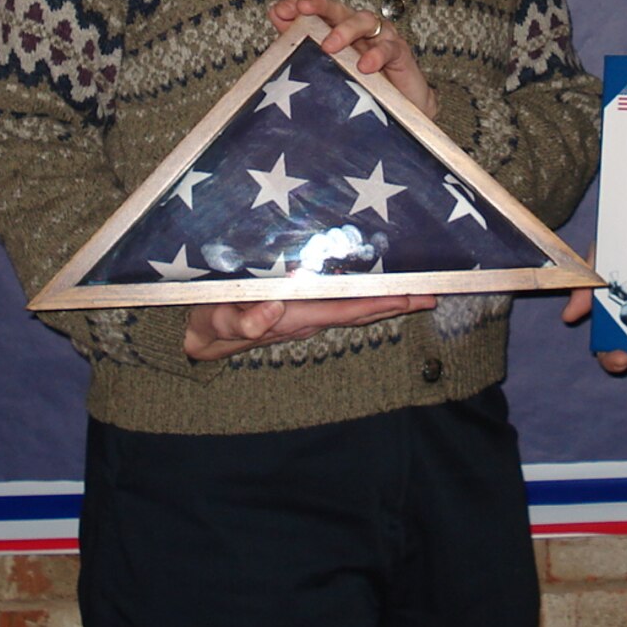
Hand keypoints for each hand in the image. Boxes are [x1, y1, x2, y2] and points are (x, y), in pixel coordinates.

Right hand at [184, 294, 436, 361]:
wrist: (192, 336)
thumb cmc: (206, 320)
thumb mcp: (214, 319)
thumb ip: (240, 319)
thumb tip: (272, 308)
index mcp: (294, 316)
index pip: (345, 309)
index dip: (378, 302)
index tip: (410, 296)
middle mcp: (307, 318)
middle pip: (360, 311)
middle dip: (397, 303)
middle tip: (433, 294)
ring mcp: (305, 316)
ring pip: (354, 308)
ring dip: (386, 301)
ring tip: (419, 293)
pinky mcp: (299, 309)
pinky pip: (340, 303)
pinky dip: (364, 297)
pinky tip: (380, 290)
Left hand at [269, 0, 436, 118]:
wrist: (400, 111)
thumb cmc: (363, 88)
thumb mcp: (328, 69)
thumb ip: (303, 43)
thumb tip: (276, 15)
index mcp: (338, 30)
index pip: (318, 11)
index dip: (301, 6)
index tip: (282, 10)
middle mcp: (358, 29)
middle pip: (338, 9)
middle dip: (319, 6)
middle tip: (303, 10)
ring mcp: (380, 38)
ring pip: (364, 21)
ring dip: (345, 30)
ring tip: (329, 46)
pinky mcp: (399, 53)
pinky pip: (389, 48)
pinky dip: (376, 55)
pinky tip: (365, 66)